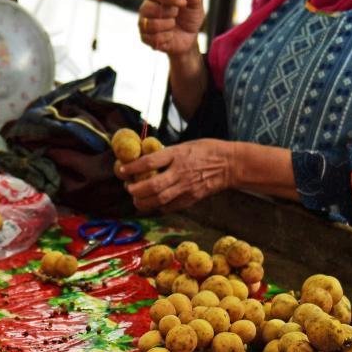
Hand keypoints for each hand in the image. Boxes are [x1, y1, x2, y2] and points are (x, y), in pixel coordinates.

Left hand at [118, 139, 233, 212]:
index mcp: (177, 155)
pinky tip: (153, 204)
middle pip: (152, 186)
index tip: (121, 170)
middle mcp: (180, 172)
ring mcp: (186, 187)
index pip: (149, 162)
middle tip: (128, 188)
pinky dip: (158, 207)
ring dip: (143, 202)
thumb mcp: (185, 145)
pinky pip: (170, 207)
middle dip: (135, 189)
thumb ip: (166, 153)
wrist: (230, 164)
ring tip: (136, 199)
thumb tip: (145, 158)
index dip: (132, 168)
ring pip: (159, 200)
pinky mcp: (192, 199)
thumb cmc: (207, 150)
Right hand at [138, 0, 205, 56]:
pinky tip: (170, 35)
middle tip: (176, 15)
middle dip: (169, 13)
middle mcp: (147, 8)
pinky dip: (166, 38)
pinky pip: (153, 39)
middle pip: (150, 8)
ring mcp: (144, 23)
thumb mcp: (196, 7)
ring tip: (172, 25)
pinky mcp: (145, 38)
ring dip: (168, 26)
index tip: (183, 3)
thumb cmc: (189, 18)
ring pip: (151, 24)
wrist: (189, 38)